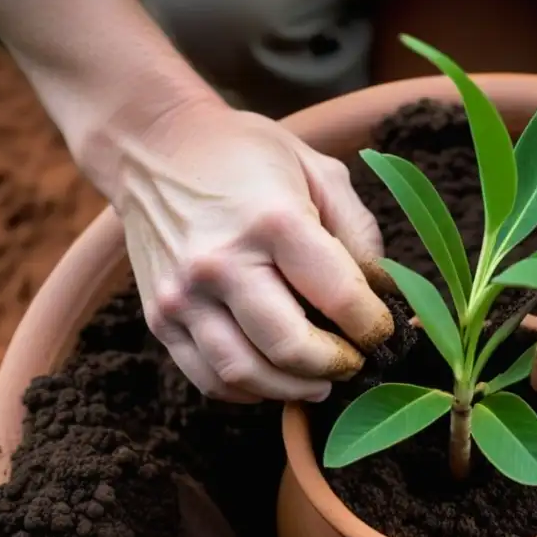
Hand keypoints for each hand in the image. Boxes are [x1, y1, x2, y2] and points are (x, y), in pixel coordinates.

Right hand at [112, 100, 393, 402]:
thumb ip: (358, 233)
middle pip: (292, 349)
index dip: (374, 327)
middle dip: (337, 366)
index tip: (384, 330)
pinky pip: (210, 379)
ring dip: (295, 389)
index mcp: (273, 222)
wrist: (152, 146)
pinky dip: (251, 390)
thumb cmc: (247, 156)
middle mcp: (221, 263)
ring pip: (247, 374)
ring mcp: (183, 295)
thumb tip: (384, 294)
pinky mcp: (159, 318)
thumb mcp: (319, 170)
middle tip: (355, 361)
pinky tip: (274, 375)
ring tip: (320, 379)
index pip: (341, 299)